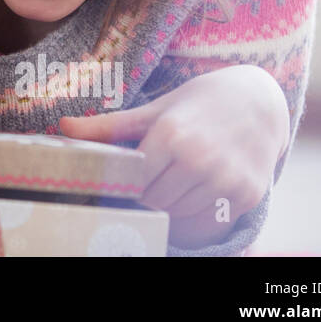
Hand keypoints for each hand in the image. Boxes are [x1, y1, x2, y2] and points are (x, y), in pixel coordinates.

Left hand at [58, 65, 290, 249]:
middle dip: (148, 197)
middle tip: (147, 186)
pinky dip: (198, 215)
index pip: (135, 182)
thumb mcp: (154, 109)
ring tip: (173, 184)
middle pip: (157, 202)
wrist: (258, 101)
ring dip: (173, 207)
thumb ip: (109, 125)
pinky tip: (195, 194)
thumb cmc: (198, 103)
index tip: (123, 183)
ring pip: (182, 214)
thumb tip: (61, 128)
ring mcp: (227, 179)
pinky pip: (210, 220)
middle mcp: (200, 159)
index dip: (127, 185)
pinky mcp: (248, 194)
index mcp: (171, 135)